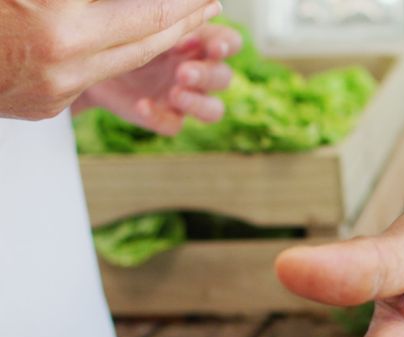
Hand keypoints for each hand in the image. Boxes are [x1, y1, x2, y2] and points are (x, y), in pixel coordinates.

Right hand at [0, 0, 221, 120]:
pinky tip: (112, 37)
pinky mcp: (40, 107)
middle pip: (146, 42)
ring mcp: (52, 93)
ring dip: (152, 39)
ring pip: (121, 61)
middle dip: (184, 21)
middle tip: (210, 4)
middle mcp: (63, 67)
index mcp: (60, 29)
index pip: (149, 14)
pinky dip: (106, 53)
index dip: (184, 4)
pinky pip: (86, 76)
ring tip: (176, 18)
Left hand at [77, 24, 241, 134]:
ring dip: (198, 102)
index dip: (227, 46)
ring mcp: (185, 97)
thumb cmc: (123, 31)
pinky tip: (142, 105)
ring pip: (213, 110)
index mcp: (200, 42)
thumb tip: (186, 8)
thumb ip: (169, 20)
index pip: (230, 43)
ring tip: (174, 93)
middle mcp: (199, 71)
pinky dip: (160, 117)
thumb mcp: (144, 24)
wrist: (91, 58)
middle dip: (207, 75)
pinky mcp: (166, 117)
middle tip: (184, 72)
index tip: (213, 46)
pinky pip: (174, 125)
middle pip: (224, 78)